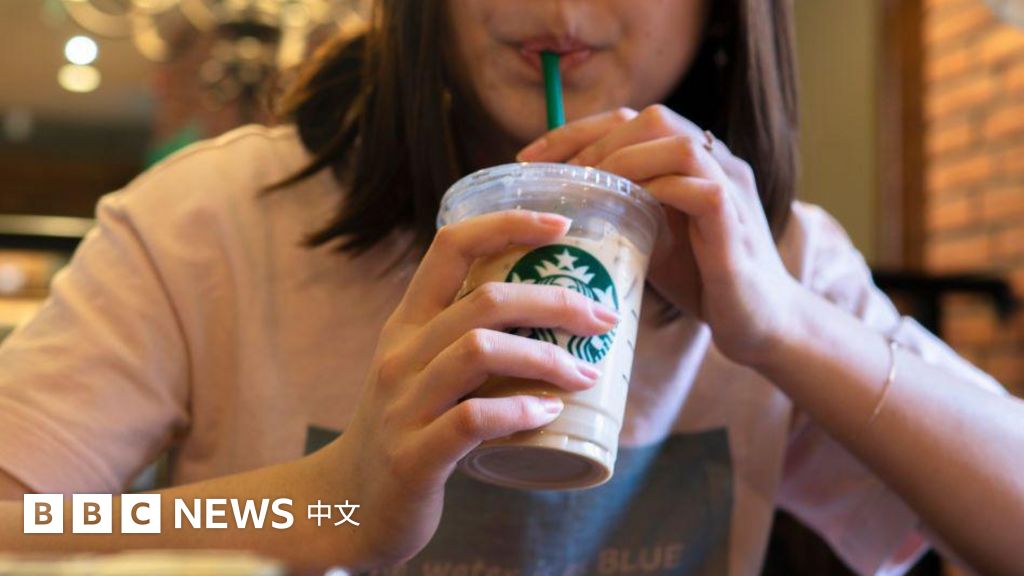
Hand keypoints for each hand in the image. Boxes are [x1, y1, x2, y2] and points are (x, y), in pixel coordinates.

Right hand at [329, 210, 616, 566]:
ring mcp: (403, 404)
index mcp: (407, 324)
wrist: (350, 504)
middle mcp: (401, 354)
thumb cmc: (407, 430)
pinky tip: (549, 414)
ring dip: (547, 359)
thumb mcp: (422, 370)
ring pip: (480, 350)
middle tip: (602, 320)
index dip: (507, 224)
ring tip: (585, 375)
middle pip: (485, 300)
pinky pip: (473, 419)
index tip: (560, 226)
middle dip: (555, 301)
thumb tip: (552, 316)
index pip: (450, 246)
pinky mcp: (413, 455)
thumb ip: (467, 339)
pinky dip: (521, 411)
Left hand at [517, 105, 801, 365]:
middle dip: (593, 141)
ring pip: (677, 144)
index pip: (631, 120)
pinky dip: (654, 193)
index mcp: (693, 159)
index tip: (528, 158)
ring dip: (622, 162)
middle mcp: (716, 161)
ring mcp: (730, 188)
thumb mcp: (650, 238)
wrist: (759, 324)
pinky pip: (698, 188)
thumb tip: (555, 209)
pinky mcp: (735, 223)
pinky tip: (620, 213)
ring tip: (583, 192)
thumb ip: (619, 212)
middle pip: (651, 118)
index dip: (577, 131)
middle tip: (551, 178)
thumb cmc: (704, 281)